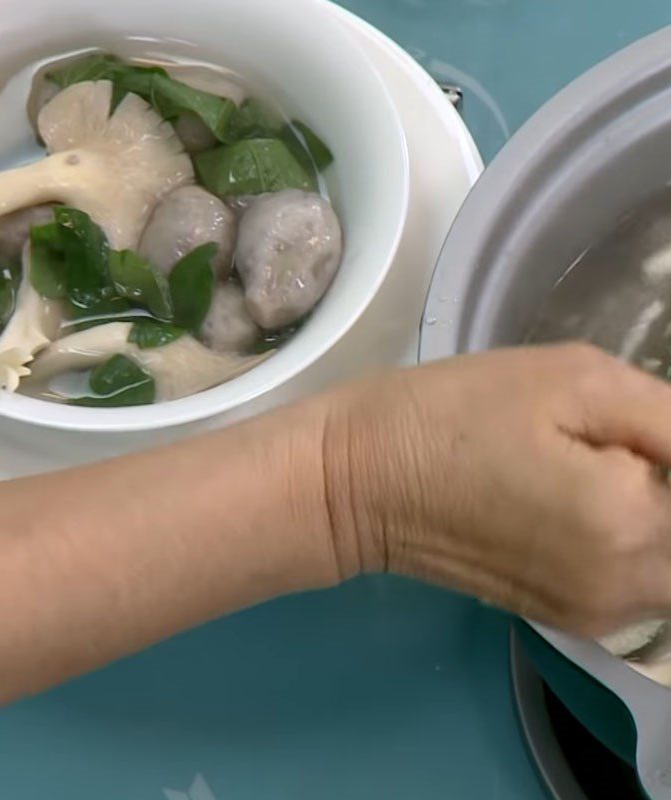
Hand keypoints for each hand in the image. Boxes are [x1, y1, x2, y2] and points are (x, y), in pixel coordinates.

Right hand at [324, 344, 670, 636]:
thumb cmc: (453, 415)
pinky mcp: (563, 617)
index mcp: (631, 529)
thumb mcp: (572, 380)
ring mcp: (594, 616)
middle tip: (621, 440)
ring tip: (597, 462)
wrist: (357, 481)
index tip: (640, 432)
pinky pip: (640, 584)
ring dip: (662, 514)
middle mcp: (627, 595)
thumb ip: (670, 417)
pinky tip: (583, 496)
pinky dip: (638, 540)